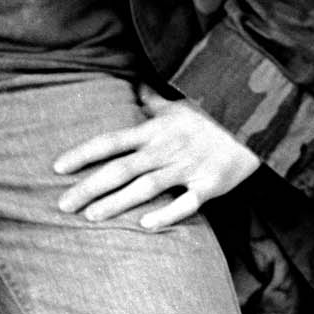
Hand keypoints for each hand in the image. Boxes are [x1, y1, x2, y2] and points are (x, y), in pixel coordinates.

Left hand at [53, 92, 259, 229]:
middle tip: (62, 205)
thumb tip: (136, 89)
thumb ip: (154, 103)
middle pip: (120, 168)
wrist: (256, 121)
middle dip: (89, 187)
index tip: (56, 167)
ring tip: (91, 218)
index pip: (110, 141)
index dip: (82, 153)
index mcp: (154, 130)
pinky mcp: (210, 185)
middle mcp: (165, 149)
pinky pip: (186, 202)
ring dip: (117, 203)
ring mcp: (187, 167)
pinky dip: (166, 213)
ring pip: (145, 187)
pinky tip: (145, 225)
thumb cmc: (213, 115)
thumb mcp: (180, 104)